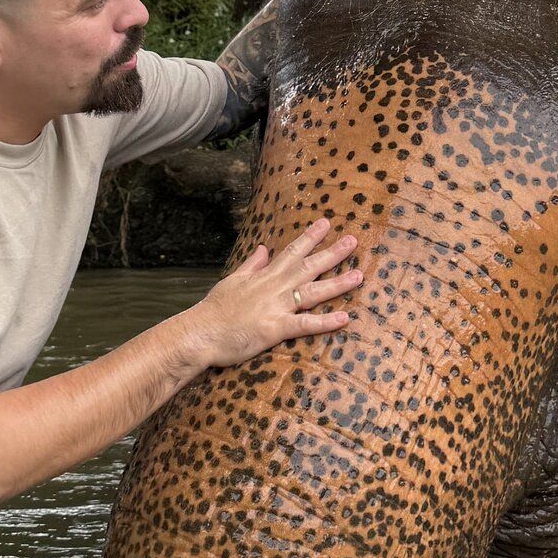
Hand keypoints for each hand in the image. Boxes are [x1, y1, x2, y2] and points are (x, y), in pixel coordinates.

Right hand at [179, 218, 361, 369]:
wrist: (199, 333)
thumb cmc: (213, 311)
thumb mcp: (232, 280)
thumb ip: (251, 265)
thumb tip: (262, 249)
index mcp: (264, 277)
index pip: (291, 252)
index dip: (310, 237)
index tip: (327, 224)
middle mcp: (274, 288)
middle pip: (308, 266)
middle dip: (332, 253)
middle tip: (353, 241)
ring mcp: (275, 307)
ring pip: (312, 292)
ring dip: (337, 283)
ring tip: (358, 276)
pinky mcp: (274, 329)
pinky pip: (304, 324)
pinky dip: (325, 322)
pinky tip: (345, 318)